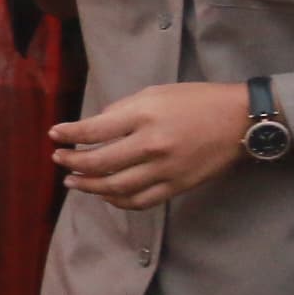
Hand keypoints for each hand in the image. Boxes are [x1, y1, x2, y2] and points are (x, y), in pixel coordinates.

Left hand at [50, 81, 252, 210]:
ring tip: (73, 181)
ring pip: (116, 188)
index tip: (54, 134)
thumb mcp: (156, 93)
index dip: (69, 134)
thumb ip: (122, 109)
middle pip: (100, 163)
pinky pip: (140, 201)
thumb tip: (95, 126)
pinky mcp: (177, 186)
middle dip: (73, 162)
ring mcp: (165, 169)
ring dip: (89, 186)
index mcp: (145, 115)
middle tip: (59, 159)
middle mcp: (152, 145)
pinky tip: (105, 195)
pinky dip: (118, 201)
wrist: (239, 120)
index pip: (95, 130)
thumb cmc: (196, 101)